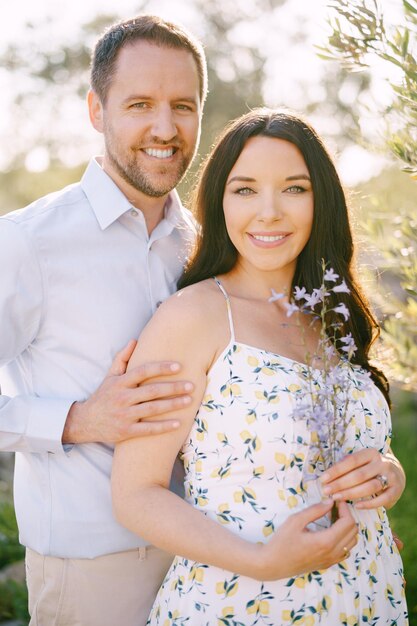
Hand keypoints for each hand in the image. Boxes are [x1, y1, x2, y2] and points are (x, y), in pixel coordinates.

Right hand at [63, 340, 192, 443]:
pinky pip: (147, 429)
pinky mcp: (125, 432)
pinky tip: (178, 424)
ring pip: (152, 409)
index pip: (143, 372)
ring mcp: (124, 415)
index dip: (161, 368)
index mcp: (120, 382)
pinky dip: (163, 427)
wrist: (85, 422)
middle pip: (152, 391)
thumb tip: (135, 340)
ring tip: (189, 400)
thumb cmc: (103, 397)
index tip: (178, 366)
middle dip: (173, 388)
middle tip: (191, 385)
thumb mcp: (110, 376)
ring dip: (172, 405)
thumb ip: (122, 358)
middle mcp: (122, 398)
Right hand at [257, 500, 357, 579]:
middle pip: (353, 531)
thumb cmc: (282, 541)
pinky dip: (344, 539)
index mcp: (326, 541)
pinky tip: (331, 532)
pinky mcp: (328, 564)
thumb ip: (315, 510)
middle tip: (335, 507)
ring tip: (333, 518)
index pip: (348, 522)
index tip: (337, 500)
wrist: (273, 564)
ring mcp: (332, 560)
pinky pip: (345, 551)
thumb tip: (330, 502)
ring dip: (347, 528)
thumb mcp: (296, 521)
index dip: (345, 508)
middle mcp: (333, 553)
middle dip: (347, 516)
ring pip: (352, 542)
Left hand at [319, 448, 405, 509]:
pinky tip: (356, 506)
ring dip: (351, 493)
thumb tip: (327, 475)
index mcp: (371, 453)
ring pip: (369, 487)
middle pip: (358, 475)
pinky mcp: (396, 491)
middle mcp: (382, 463)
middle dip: (340, 484)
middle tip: (326, 491)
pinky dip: (369, 504)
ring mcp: (391, 477)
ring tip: (336, 498)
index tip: (322, 479)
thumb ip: (347, 465)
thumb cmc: (371, 468)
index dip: (336, 470)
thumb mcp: (362, 462)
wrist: (397, 473)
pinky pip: (382, 499)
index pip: (351, 461)